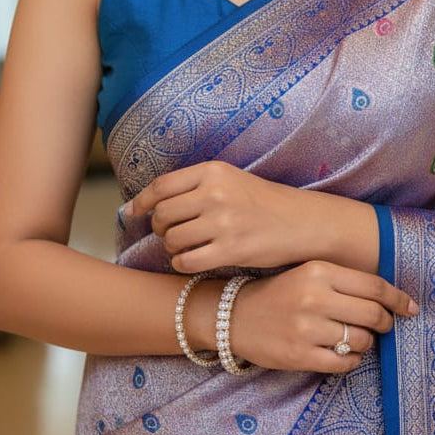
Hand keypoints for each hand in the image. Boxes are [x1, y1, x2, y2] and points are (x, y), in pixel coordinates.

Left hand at [124, 160, 319, 271]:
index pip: (161, 186)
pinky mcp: (231, 249)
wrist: (302, 222)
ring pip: (172, 240)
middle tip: (171, 233)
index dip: (140, 202)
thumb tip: (141, 202)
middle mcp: (215, 193)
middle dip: (160, 228)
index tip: (132, 213)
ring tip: (187, 246)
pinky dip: (183, 263)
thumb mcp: (229, 179)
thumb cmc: (261, 201)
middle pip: (163, 215)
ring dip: (172, 247)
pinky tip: (193, 260)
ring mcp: (223, 222)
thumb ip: (192, 186)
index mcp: (213, 171)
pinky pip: (186, 261)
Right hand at [230, 260, 418, 372]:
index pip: (373, 286)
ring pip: (361, 340)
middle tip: (384, 325)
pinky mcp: (300, 355)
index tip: (410, 307)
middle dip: (385, 322)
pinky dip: (351, 360)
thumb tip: (389, 298)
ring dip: (365, 342)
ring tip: (354, 337)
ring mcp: (307, 328)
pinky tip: (342, 353)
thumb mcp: (308, 274)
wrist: (235, 316)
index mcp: (318, 270)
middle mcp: (314, 297)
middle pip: (372, 313)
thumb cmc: (279, 293)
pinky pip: (344, 362)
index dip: (398, 298)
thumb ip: (344, 281)